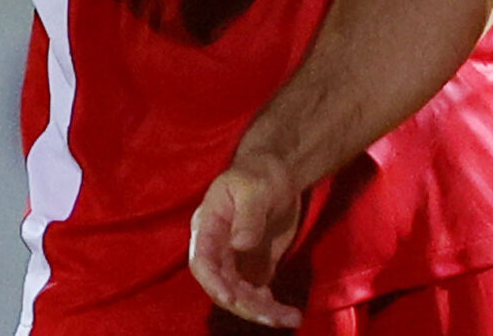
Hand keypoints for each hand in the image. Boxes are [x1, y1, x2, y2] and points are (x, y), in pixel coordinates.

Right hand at [189, 155, 304, 327]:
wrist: (278, 175)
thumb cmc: (260, 174)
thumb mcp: (254, 188)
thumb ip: (248, 215)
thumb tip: (240, 245)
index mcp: (208, 227)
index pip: (202, 262)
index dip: (213, 283)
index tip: (230, 298)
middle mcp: (217, 249)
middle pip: (222, 286)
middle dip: (245, 304)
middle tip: (272, 316)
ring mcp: (234, 261)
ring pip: (240, 295)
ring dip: (261, 311)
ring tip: (289, 318)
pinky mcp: (252, 268)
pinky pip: (255, 294)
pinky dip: (268, 307)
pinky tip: (286, 312)